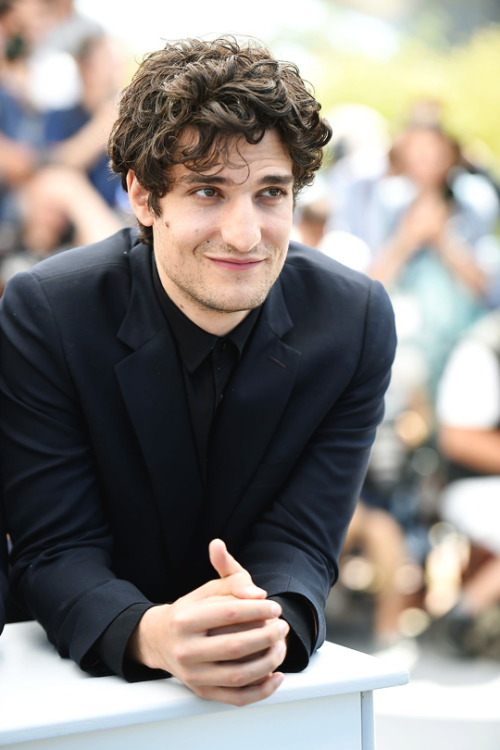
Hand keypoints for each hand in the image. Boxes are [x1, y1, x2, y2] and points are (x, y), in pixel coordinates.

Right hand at [127, 540, 288, 704]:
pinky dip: (261, 691)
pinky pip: (237, 698)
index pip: (229, 613)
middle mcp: (185, 650)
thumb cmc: (191, 611)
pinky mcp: (202, 692)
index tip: (275, 608)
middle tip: (282, 627)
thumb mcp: (209, 589)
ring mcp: (193, 675)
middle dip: (267, 636)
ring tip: (280, 647)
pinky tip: (276, 676)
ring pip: (238, 676)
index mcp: (185, 620)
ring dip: (268, 662)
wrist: (161, 639)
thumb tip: (259, 594)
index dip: (257, 610)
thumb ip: (235, 582)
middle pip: (235, 647)